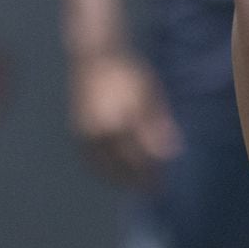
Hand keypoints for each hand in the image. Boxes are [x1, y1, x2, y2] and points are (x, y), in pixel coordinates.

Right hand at [70, 48, 180, 190]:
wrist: (94, 57)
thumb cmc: (128, 73)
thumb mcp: (149, 96)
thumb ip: (158, 126)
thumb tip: (171, 154)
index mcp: (119, 123)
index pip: (139, 160)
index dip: (152, 175)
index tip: (163, 185)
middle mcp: (99, 133)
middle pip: (122, 168)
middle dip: (138, 182)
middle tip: (153, 190)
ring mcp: (84, 134)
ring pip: (104, 169)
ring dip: (120, 181)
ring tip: (135, 187)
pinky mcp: (77, 133)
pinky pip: (90, 161)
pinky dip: (103, 172)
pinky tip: (116, 176)